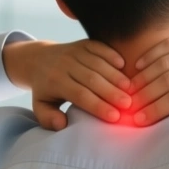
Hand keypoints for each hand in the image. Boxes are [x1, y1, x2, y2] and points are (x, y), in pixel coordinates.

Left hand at [3, 39, 131, 129]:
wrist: (38, 59)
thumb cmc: (45, 89)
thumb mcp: (40, 106)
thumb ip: (48, 118)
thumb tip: (62, 124)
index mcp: (55, 82)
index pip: (80, 95)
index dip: (98, 106)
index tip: (115, 117)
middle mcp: (65, 65)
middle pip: (92, 79)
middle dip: (112, 92)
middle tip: (129, 104)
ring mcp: (75, 52)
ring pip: (98, 63)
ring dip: (116, 76)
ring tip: (131, 88)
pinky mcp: (83, 44)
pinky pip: (99, 47)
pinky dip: (112, 54)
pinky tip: (124, 65)